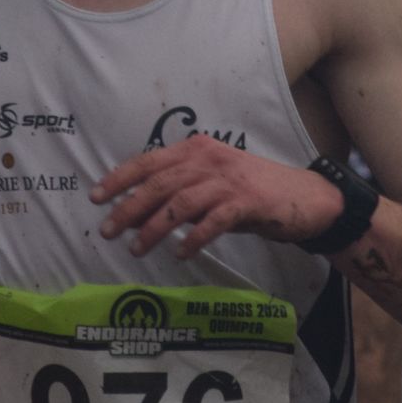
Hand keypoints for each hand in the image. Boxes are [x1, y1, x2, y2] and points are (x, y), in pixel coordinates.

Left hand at [91, 133, 342, 258]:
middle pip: (159, 183)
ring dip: (154, 227)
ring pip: (180, 203)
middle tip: (108, 231)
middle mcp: (209, 159)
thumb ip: (179, 194)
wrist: (304, 197)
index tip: (96, 197)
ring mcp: (229, 180)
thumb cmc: (252, 191)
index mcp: (196, 150)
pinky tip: (181, 253)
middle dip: (129, 208)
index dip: (120, 178)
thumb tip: (136, 215)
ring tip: (137, 249)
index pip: (149, 162)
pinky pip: (213, 221)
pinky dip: (193, 237)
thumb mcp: (211, 185)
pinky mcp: (247, 201)